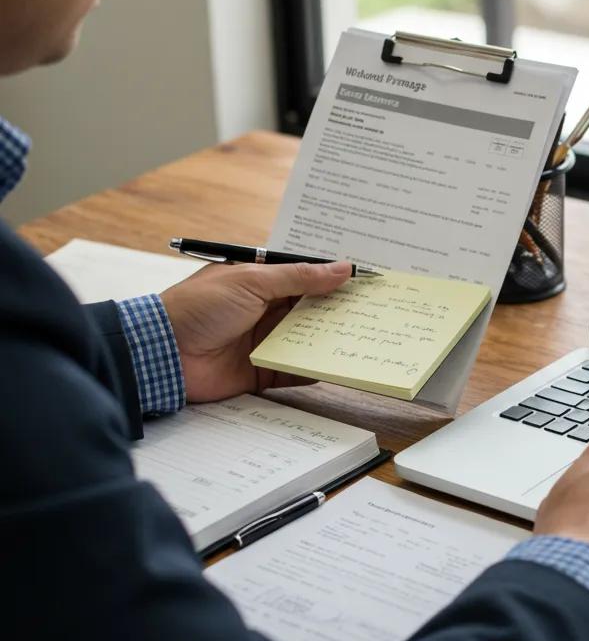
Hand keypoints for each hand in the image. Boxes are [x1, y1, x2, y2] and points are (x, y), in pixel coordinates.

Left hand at [160, 260, 351, 402]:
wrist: (161, 353)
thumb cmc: (199, 307)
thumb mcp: (252, 282)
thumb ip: (299, 277)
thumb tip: (341, 268)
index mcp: (261, 282)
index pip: (306, 278)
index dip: (335, 280)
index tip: (367, 282)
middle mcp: (265, 310)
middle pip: (311, 310)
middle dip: (339, 311)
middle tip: (374, 312)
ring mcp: (264, 342)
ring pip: (307, 340)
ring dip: (331, 340)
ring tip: (365, 338)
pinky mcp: (262, 372)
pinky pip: (295, 370)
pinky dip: (315, 370)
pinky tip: (339, 367)